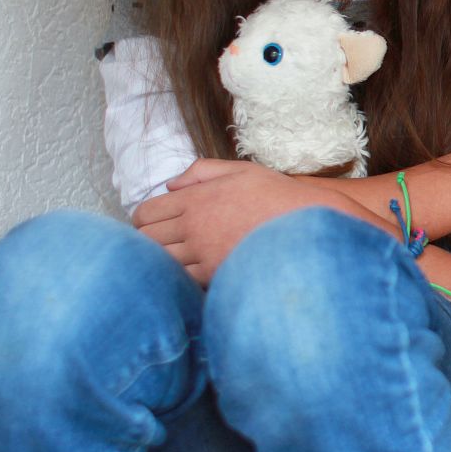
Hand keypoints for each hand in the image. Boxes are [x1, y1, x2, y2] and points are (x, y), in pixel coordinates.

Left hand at [133, 158, 372, 286]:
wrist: (307, 224)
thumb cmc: (277, 197)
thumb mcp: (242, 171)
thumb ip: (202, 172)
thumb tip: (171, 185)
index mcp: (195, 197)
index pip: (145, 213)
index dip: (143, 221)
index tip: (154, 225)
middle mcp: (193, 225)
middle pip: (146, 239)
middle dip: (148, 241)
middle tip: (162, 244)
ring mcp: (202, 251)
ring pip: (161, 262)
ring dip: (163, 262)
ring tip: (178, 260)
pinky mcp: (216, 274)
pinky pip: (183, 280)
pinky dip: (182, 278)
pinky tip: (194, 272)